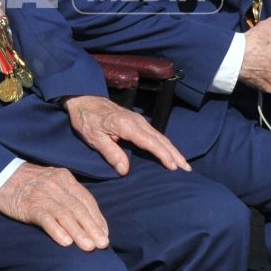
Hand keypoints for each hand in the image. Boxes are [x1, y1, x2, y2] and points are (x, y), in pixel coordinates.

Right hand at [0, 163, 108, 250]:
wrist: (0, 176)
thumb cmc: (29, 183)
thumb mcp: (52, 182)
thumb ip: (68, 195)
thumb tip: (87, 218)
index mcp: (65, 178)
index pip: (86, 200)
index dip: (97, 218)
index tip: (104, 233)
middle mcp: (56, 185)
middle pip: (79, 208)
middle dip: (93, 227)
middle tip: (102, 244)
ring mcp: (43, 195)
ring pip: (66, 215)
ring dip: (79, 232)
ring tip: (89, 247)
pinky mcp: (29, 205)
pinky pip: (46, 219)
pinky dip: (57, 231)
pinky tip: (65, 242)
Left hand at [65, 94, 188, 174]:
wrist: (84, 100)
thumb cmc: (87, 119)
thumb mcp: (95, 138)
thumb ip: (111, 153)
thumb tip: (125, 170)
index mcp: (127, 125)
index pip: (150, 142)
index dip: (163, 155)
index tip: (173, 166)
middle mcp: (137, 121)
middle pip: (160, 139)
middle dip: (174, 154)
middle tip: (186, 168)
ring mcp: (138, 120)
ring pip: (160, 136)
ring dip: (172, 149)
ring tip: (182, 163)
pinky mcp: (137, 121)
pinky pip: (155, 134)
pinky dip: (164, 144)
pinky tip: (169, 152)